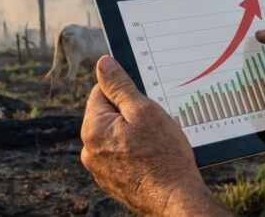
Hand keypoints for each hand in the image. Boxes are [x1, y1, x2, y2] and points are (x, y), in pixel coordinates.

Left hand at [80, 56, 226, 215]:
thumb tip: (103, 64)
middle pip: (109, 115)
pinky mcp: (113, 182)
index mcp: (92, 129)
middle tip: (154, 125)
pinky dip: (136, 153)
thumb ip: (120, 85)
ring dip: (134, 134)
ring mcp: (100, 169)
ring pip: (117, 137)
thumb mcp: (143, 110)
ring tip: (156, 144)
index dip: (125, 92)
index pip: (101, 92)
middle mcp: (89, 150)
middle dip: (131, 115)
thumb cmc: (163, 155)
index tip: (144, 102)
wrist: (175, 200)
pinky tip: (153, 158)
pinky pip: (122, 156)